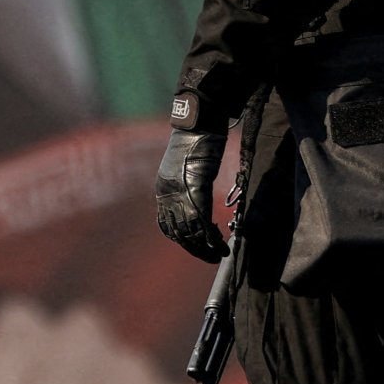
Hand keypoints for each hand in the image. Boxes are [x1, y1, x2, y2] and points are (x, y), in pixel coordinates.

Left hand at [154, 126, 230, 262]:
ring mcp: (181, 195)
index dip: (182, 240)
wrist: (198, 126)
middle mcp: (167, 196)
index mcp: (162, 191)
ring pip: (190, 233)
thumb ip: (185, 185)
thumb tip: (195, 197)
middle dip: (194, 249)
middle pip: (178, 233)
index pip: (167, 225)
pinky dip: (212, 239)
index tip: (196, 246)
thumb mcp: (185, 167)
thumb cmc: (195, 142)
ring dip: (204, 248)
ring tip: (218, 255)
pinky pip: (202, 224)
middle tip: (210, 257)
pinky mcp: (196, 192)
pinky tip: (221, 245)